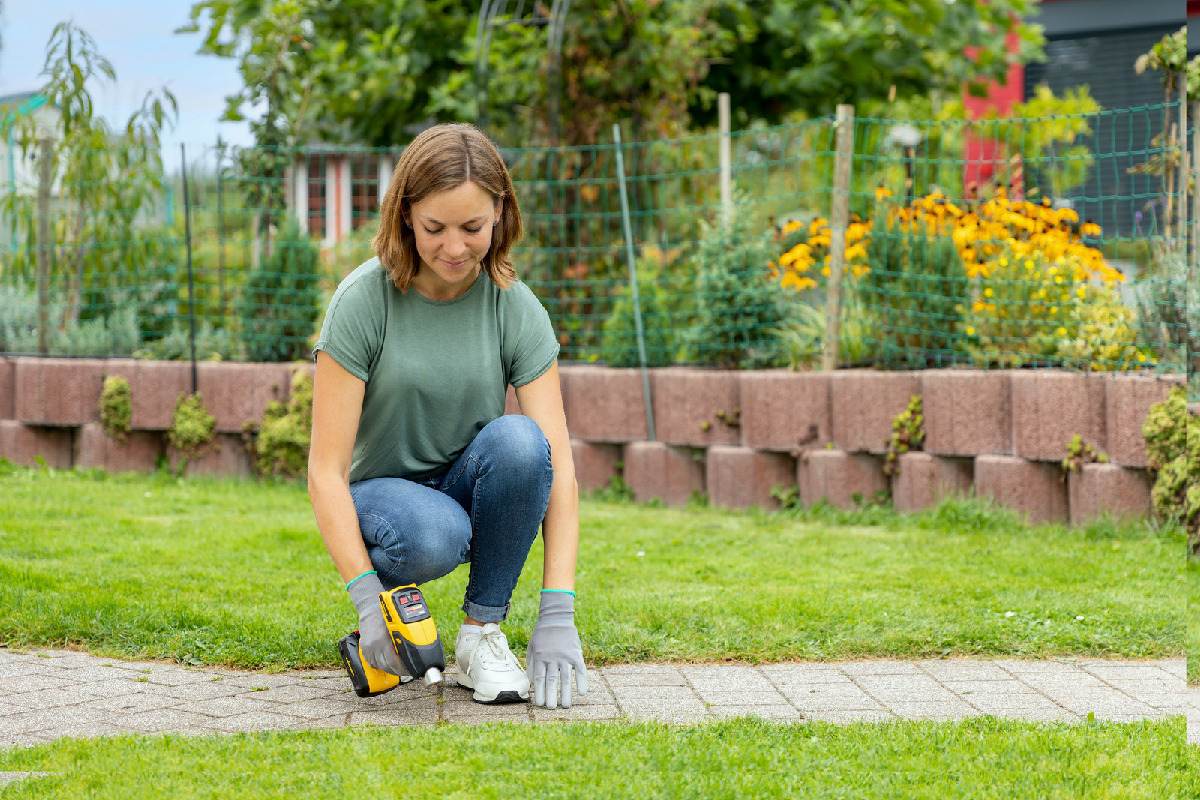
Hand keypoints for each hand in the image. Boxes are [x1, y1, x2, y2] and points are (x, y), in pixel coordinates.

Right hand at [347, 574, 405, 676]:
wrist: (371, 606)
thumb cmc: (389, 611)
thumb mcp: (401, 621)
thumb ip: (409, 634)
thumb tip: (422, 645)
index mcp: (384, 639)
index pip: (394, 661)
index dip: (404, 668)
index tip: (413, 669)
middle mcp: (374, 645)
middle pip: (388, 666)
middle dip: (400, 670)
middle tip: (410, 670)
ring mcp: (368, 648)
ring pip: (381, 666)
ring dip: (392, 669)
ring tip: (402, 668)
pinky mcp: (364, 649)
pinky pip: (374, 663)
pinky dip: (382, 665)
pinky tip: (390, 664)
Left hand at [526, 592, 587, 708]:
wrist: (556, 618)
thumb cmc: (542, 634)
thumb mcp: (532, 647)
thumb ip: (532, 664)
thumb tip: (531, 682)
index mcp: (540, 657)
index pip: (539, 679)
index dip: (540, 692)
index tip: (539, 704)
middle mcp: (552, 658)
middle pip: (552, 681)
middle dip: (551, 696)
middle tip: (551, 709)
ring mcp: (565, 656)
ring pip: (566, 678)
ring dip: (566, 693)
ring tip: (566, 706)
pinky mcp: (576, 653)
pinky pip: (580, 669)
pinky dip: (582, 681)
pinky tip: (582, 692)